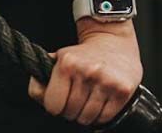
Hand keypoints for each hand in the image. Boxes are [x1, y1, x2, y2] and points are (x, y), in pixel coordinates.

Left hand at [27, 23, 142, 126]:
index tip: (59, 101)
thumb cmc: (82, 56)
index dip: (54, 106)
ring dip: (85, 115)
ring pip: (87, 118)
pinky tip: (99, 104)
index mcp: (66, 63)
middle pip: (70, 113)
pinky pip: (105, 118)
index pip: (52, 105)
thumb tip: (39, 95)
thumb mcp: (58, 59)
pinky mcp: (122, 91)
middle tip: (75, 101)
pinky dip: (99, 117)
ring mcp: (106, 82)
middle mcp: (86, 72)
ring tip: (87, 101)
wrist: (113, 43)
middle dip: (70, 111)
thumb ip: (41, 78)